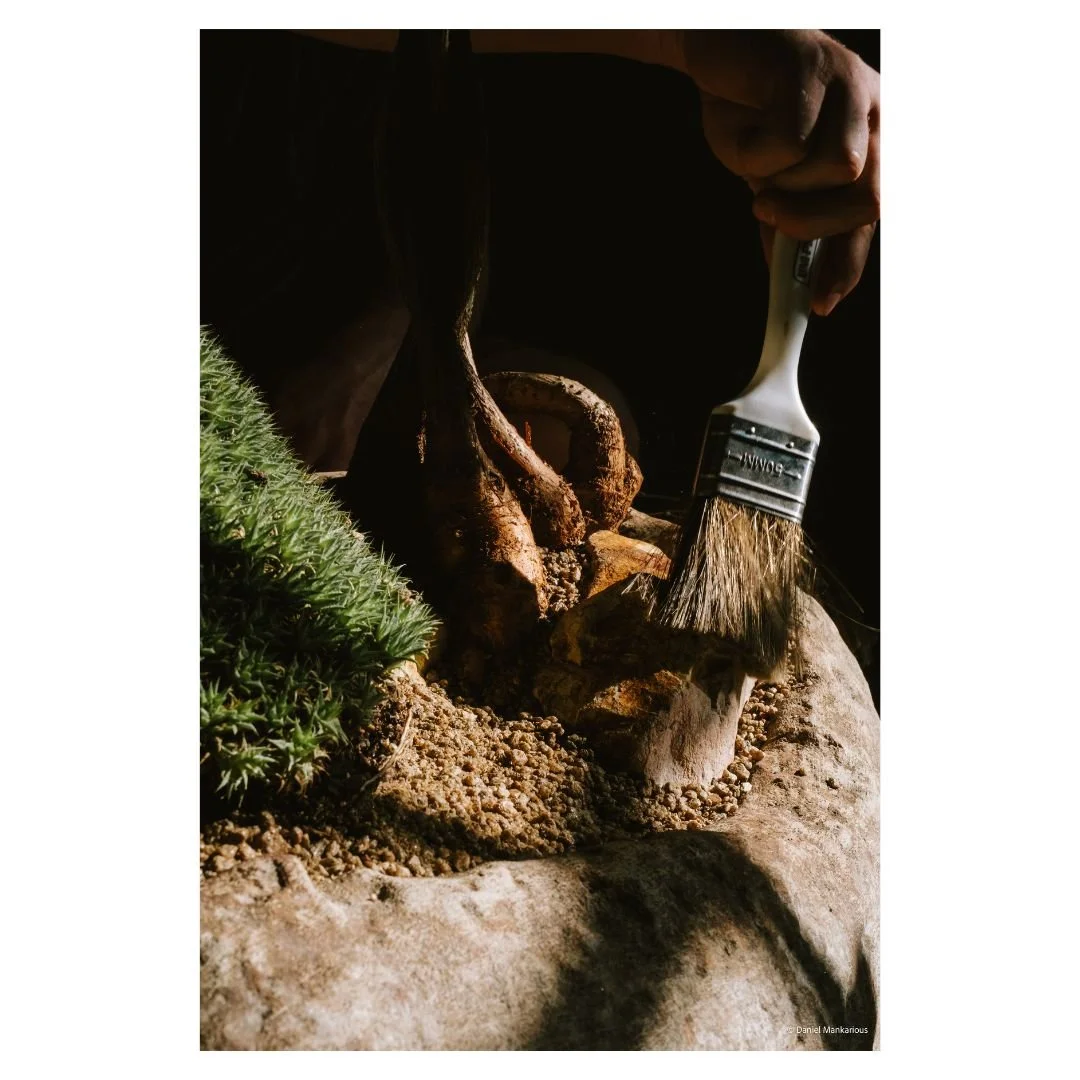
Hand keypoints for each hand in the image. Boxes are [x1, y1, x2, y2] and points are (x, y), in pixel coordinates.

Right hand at [679, 30, 879, 314]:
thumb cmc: (749, 113)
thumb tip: (789, 283)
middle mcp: (875, 113)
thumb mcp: (771, 183)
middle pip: (871, 198)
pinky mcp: (816, 69)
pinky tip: (745, 128)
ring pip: (837, 170)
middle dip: (813, 224)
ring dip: (782, 179)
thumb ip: (789, 225)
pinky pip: (792, 141)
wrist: (715, 51)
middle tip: (765, 215)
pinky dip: (756, 151)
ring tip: (754, 161)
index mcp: (874, 142)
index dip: (847, 264)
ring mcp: (852, 87)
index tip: (820, 305)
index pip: (872, 215)